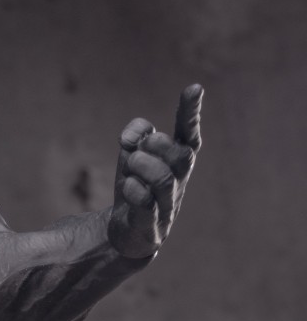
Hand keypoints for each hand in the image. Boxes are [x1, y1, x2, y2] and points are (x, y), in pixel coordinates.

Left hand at [108, 84, 202, 259]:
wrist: (127, 232)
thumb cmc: (135, 186)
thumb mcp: (132, 154)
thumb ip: (136, 135)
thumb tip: (135, 134)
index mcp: (178, 161)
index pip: (189, 134)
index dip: (191, 113)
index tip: (195, 88)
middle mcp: (178, 181)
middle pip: (181, 155)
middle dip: (157, 145)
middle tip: (139, 149)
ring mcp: (167, 204)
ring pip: (164, 179)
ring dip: (141, 165)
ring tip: (131, 166)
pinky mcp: (151, 224)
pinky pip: (146, 204)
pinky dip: (133, 189)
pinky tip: (126, 186)